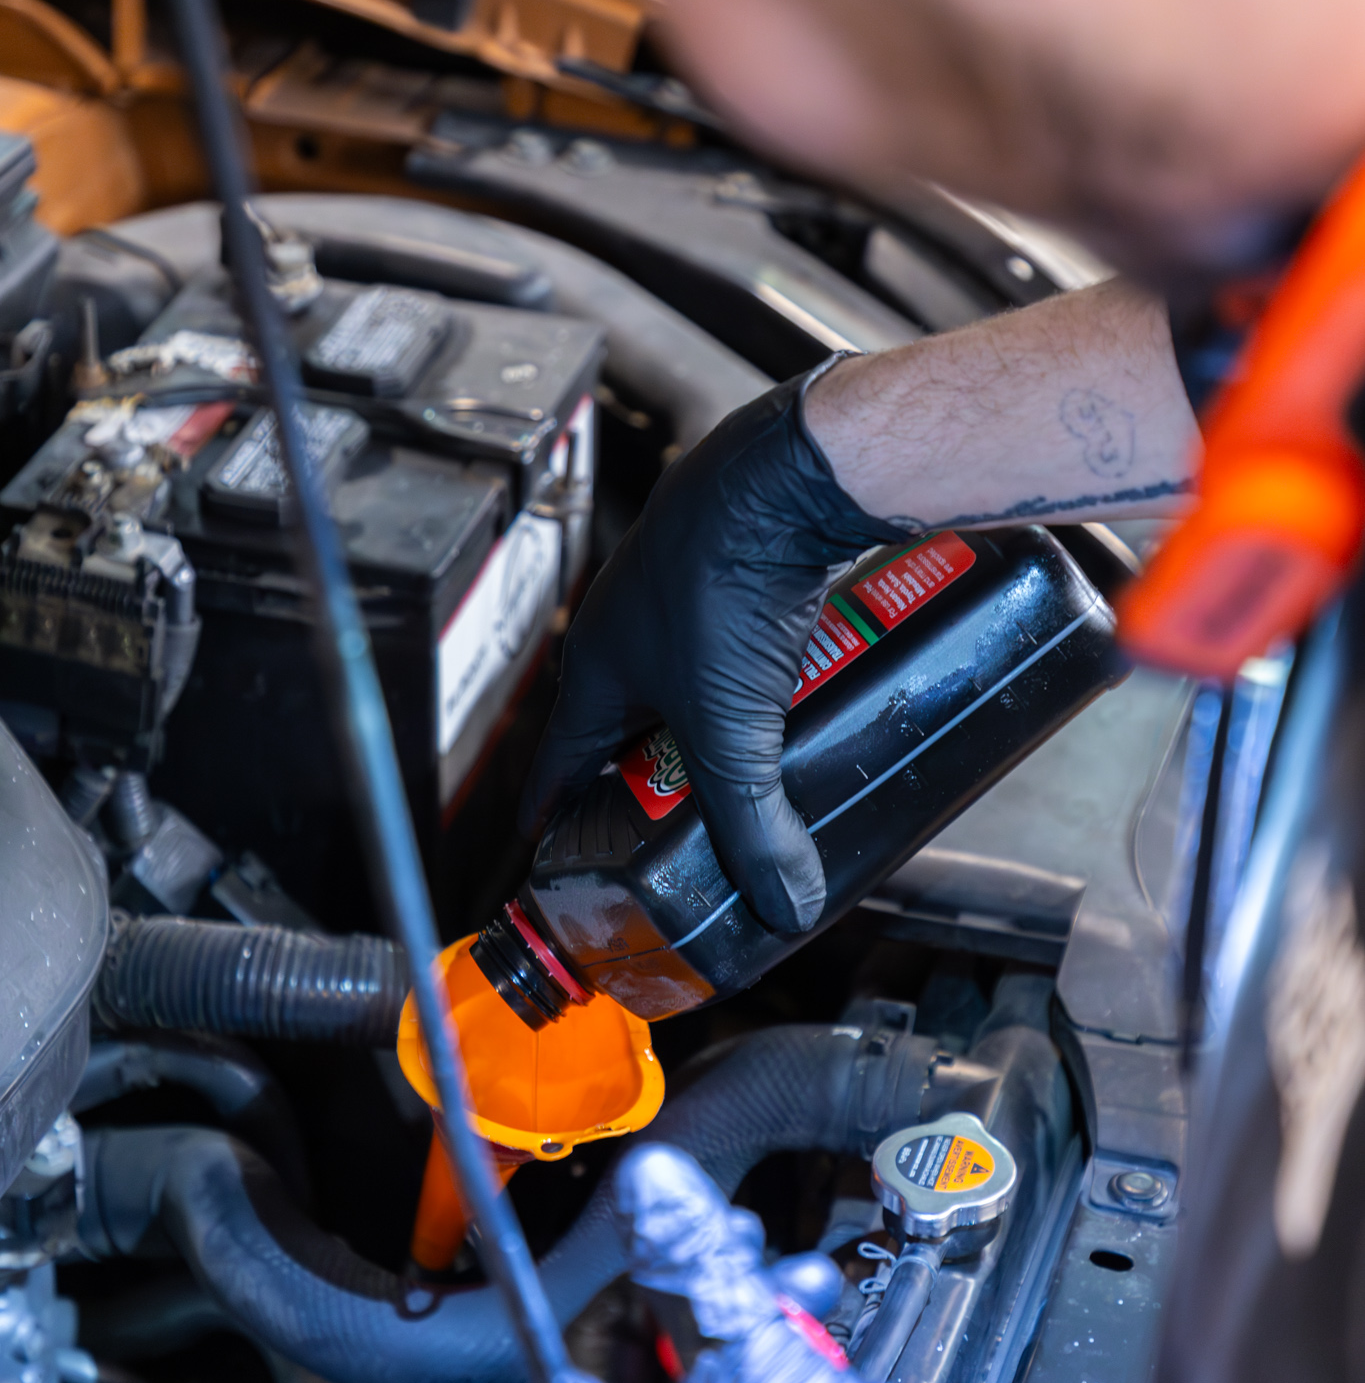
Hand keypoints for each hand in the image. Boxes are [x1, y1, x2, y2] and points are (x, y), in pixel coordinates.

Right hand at [520, 366, 907, 933]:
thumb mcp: (730, 728)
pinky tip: (812, 712)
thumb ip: (756, 825)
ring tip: (764, 781)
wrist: (790, 478)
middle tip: (688, 838)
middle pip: (637, 733)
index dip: (560, 820)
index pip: (561, 766)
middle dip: (662, 788)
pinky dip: (773, 688)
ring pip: (700, 690)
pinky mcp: (750, 573)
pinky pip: (753, 651)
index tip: (558, 858)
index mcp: (596, 668)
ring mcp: (690, 595)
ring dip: (726, 736)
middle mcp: (633, 628)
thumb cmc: (722, 577)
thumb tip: (787, 904)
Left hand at [567, 1145, 1090, 1382]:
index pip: (591, 1345)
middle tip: (758, 1256)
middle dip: (722, 1296)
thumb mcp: (765, 1377)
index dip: (638, 1270)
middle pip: (664, 1363)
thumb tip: (649, 1189)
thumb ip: (698, 1276)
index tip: (684, 1227)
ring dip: (777, 1337)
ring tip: (820, 1311)